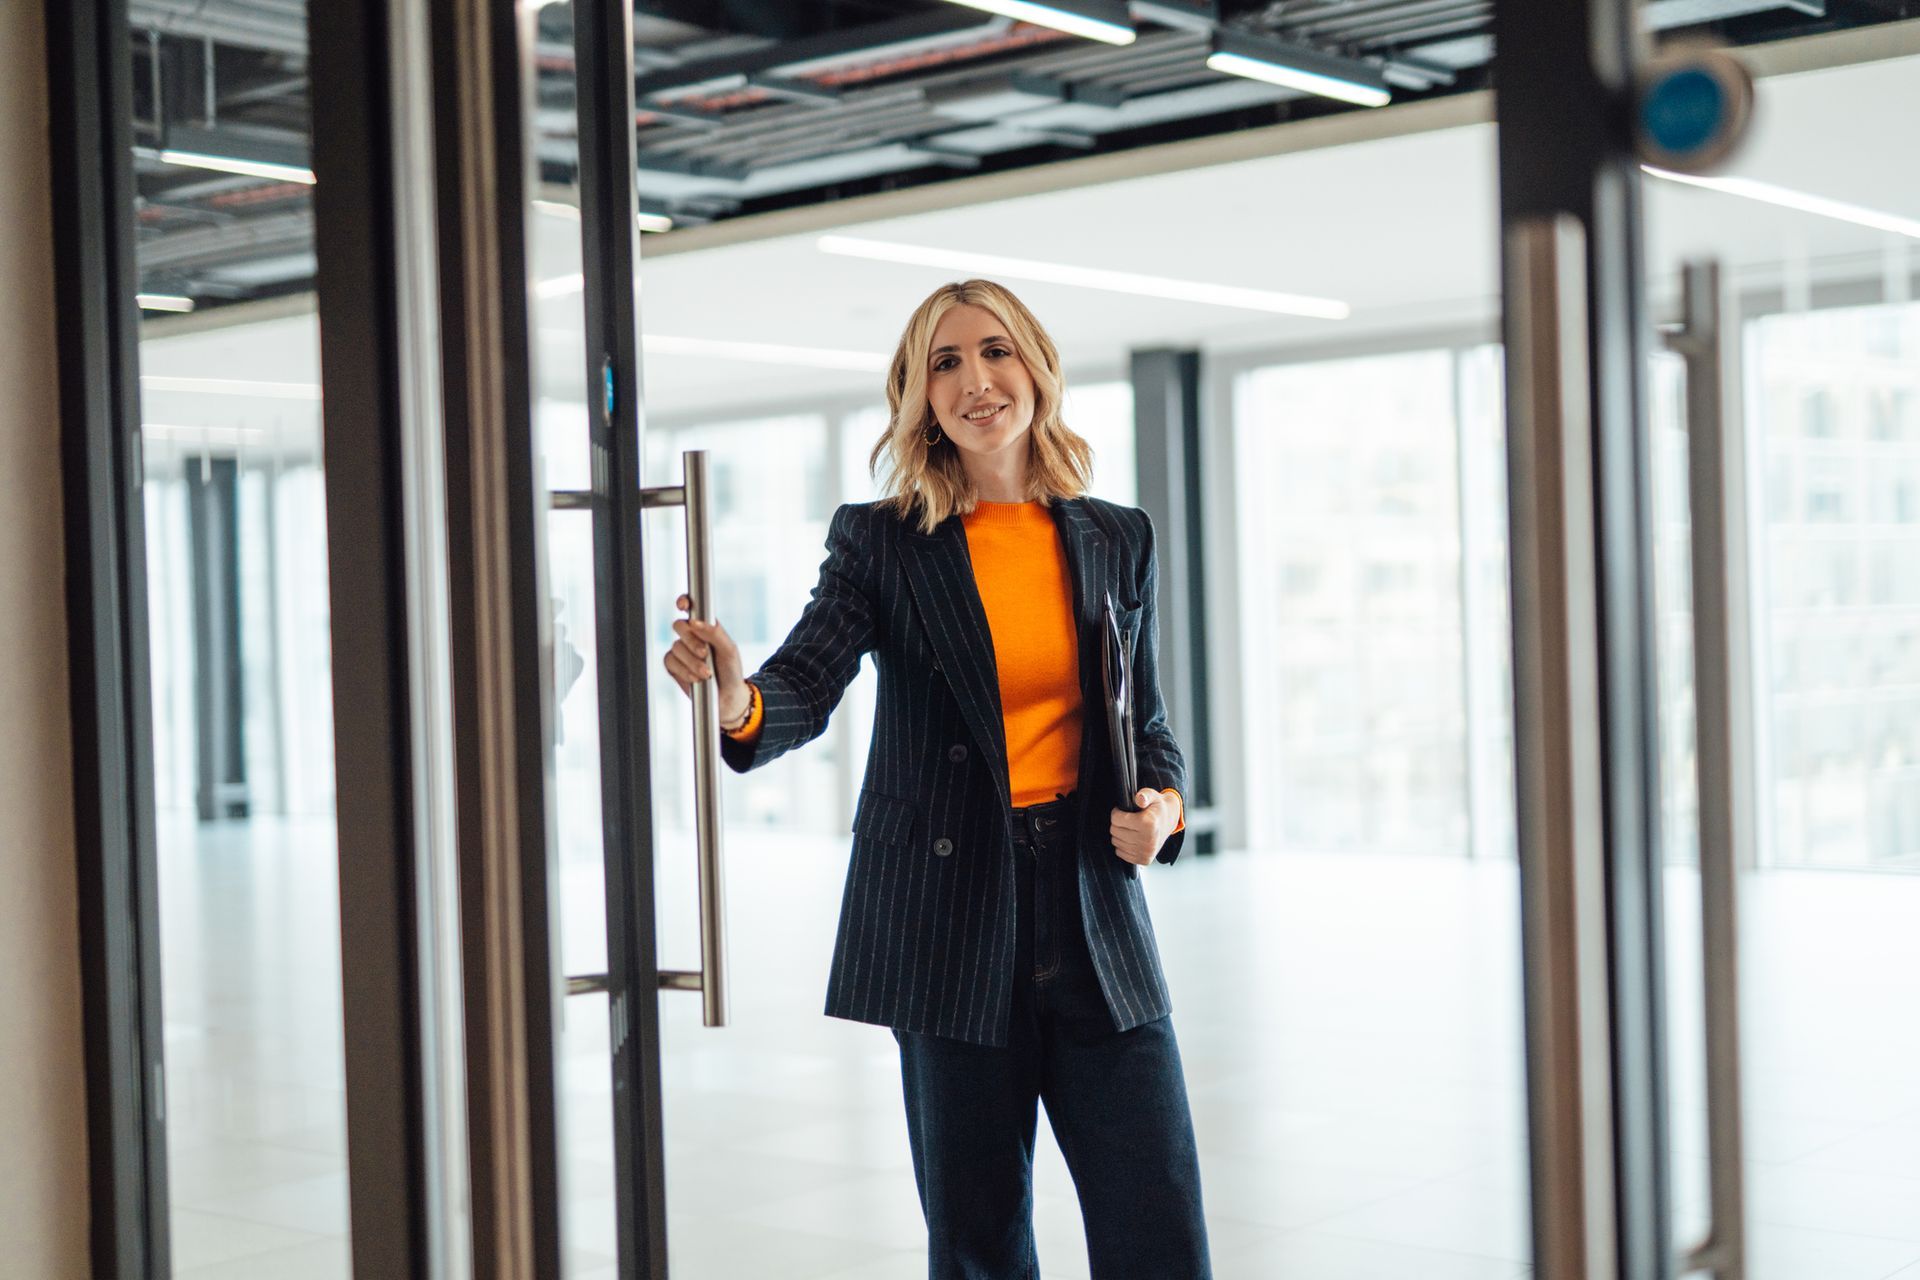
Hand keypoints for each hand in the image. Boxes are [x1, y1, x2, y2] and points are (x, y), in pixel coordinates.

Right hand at [664, 594, 748, 721]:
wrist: (728, 698)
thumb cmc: (731, 670)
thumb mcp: (729, 650)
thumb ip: (714, 633)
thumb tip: (695, 621)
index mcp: (706, 627)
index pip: (691, 608)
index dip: (684, 602)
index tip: (683, 606)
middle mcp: (691, 636)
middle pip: (679, 626)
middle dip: (691, 641)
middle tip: (705, 654)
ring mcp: (681, 651)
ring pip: (675, 646)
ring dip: (691, 662)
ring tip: (706, 674)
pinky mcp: (674, 666)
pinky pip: (670, 661)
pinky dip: (683, 670)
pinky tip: (695, 679)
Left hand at [1109, 789, 1173, 866]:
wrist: (1169, 821)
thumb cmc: (1158, 808)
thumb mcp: (1153, 795)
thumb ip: (1144, 795)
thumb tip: (1139, 798)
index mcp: (1149, 824)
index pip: (1116, 819)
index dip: (1117, 812)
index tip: (1123, 811)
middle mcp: (1148, 840)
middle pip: (1115, 831)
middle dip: (1118, 823)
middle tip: (1128, 820)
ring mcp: (1146, 852)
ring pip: (1116, 842)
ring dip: (1120, 834)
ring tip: (1131, 828)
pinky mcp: (1143, 860)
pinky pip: (1120, 852)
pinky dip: (1123, 845)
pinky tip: (1132, 838)